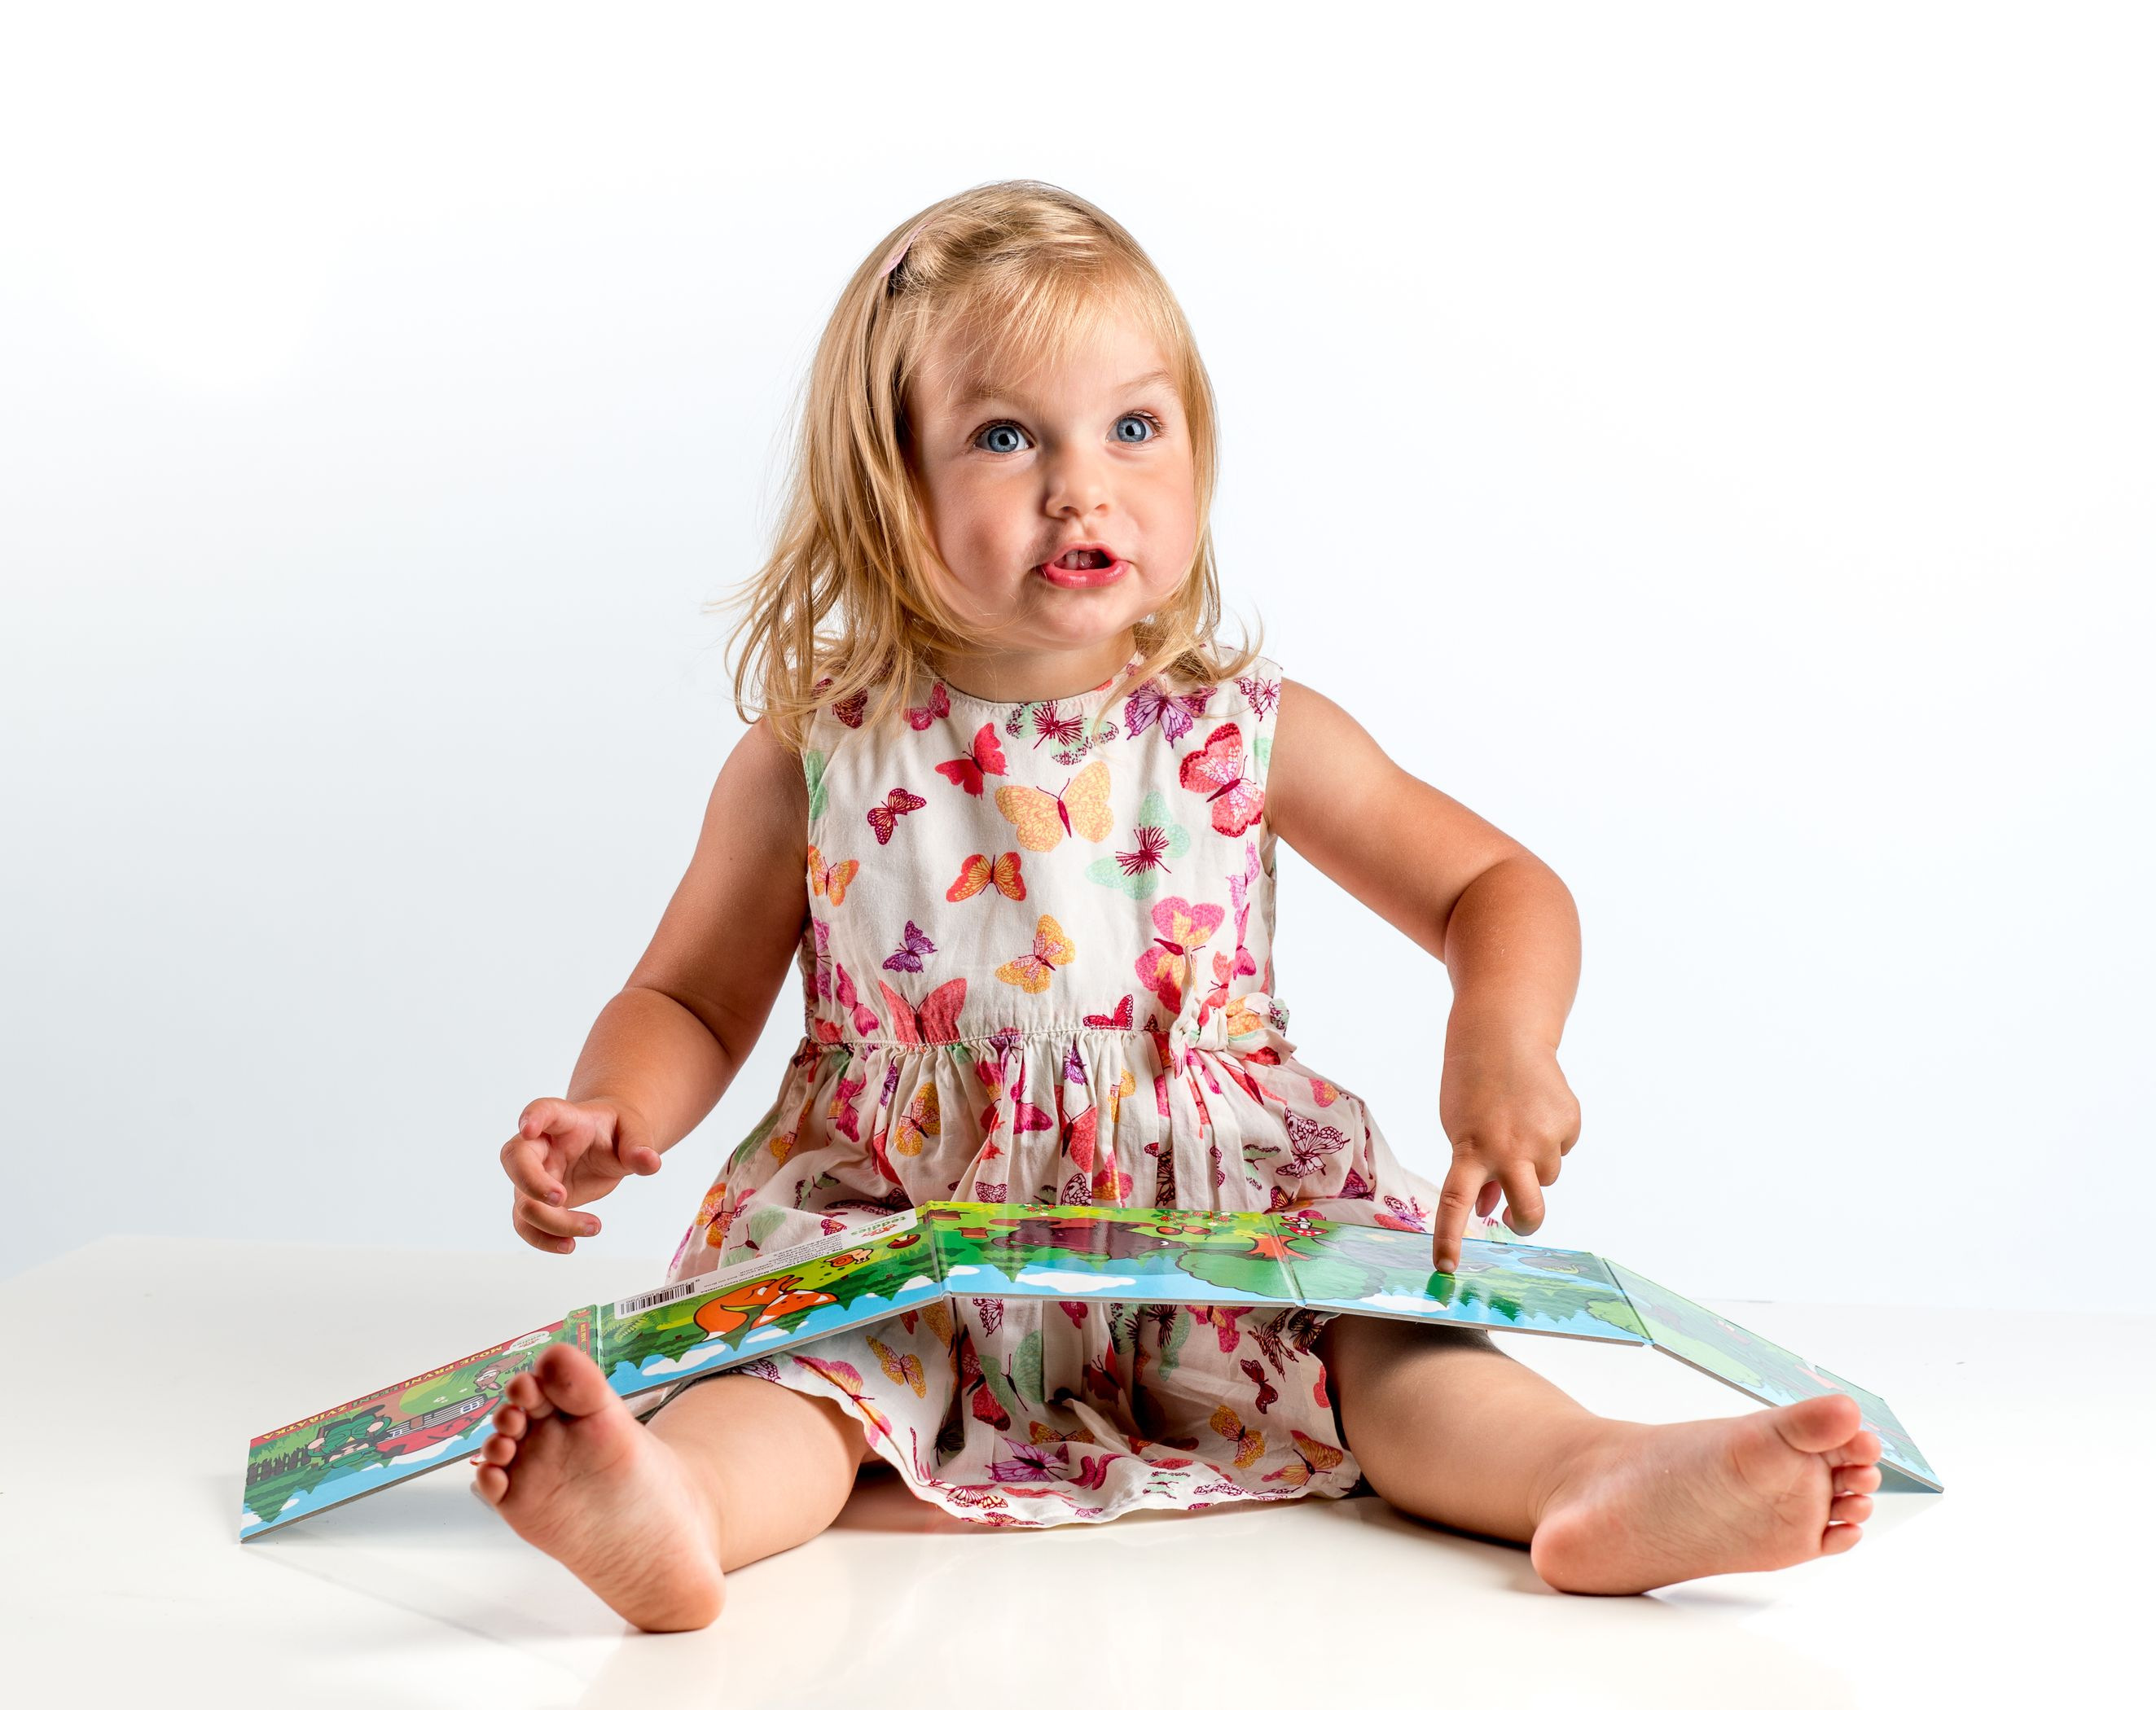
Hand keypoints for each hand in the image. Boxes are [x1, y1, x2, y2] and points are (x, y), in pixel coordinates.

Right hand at [500, 1097, 664, 1253]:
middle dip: (531, 1182)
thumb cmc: (616, 1132)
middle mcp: (541, 1146)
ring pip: (522, 1201)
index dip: (532, 1117)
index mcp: (564, 1120)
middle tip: (561, 1198)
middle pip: (515, 1158)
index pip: (542, 1109)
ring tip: (595, 1226)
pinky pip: (527, 1224)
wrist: (609, 1145)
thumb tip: (650, 1162)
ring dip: (551, 1222)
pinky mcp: (538, 1202)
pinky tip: (571, 1244)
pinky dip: (544, 1239)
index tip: (529, 1128)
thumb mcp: (634, 1131)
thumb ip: (639, 1145)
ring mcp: (535, 1175)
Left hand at [1430, 1020, 1580, 1273]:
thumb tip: (1491, 1210)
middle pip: (1529, 1212)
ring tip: (1519, 1124)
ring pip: (1547, 1177)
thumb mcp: (1460, 1129)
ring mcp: (1543, 1137)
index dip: (1450, 1238)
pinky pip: (1562, 1148)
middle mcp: (1509, 1149)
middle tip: (1514, 1219)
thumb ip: (1475, 1169)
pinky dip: (1551, 1137)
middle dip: (1524, 1223)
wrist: (1503, 1034)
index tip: (1446, 1268)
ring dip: (1535, 1164)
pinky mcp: (1569, 1123)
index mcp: (1470, 1150)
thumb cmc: (1473, 1086)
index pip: (1456, 1204)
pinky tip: (1537, 1108)